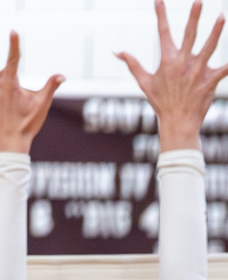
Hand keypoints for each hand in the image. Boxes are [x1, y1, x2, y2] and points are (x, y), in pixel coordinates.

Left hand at [0, 34, 62, 154]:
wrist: (9, 140)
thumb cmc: (26, 123)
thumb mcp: (42, 104)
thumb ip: (51, 86)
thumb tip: (61, 75)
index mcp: (9, 81)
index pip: (14, 57)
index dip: (15, 43)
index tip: (14, 31)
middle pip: (7, 70)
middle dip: (14, 75)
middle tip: (20, 98)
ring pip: (2, 78)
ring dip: (11, 86)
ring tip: (16, 105)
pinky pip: (1, 85)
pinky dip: (7, 91)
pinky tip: (9, 105)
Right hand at [117, 0, 227, 151]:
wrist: (178, 122)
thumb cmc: (161, 102)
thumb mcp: (144, 81)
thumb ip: (132, 63)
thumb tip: (117, 52)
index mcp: (168, 60)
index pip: (163, 32)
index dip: (161, 15)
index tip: (159, 0)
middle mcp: (184, 63)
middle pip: (190, 34)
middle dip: (194, 16)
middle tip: (199, 0)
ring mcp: (198, 72)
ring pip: (209, 47)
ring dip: (216, 31)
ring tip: (222, 15)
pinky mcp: (210, 82)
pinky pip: (225, 70)